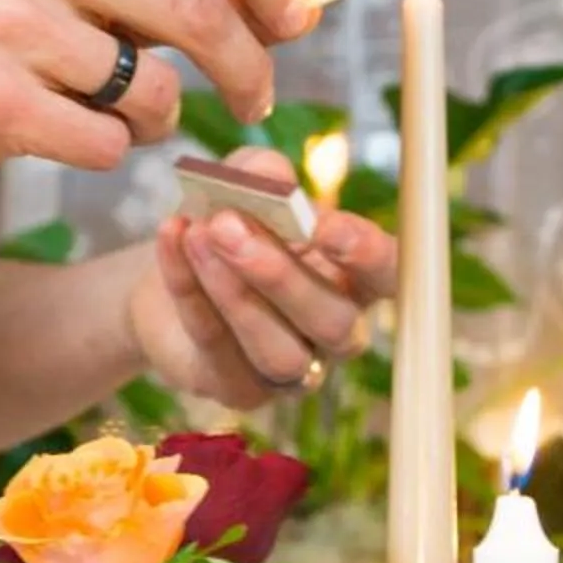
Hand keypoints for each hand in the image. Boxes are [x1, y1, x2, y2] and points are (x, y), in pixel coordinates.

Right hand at [0, 0, 318, 192]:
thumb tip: (294, 9)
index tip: (291, 21)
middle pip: (203, 12)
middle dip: (248, 71)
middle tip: (254, 103)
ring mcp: (9, 21)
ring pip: (157, 94)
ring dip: (156, 121)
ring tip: (108, 111)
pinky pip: (105, 143)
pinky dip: (104, 151)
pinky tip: (56, 132)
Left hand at [128, 148, 399, 408]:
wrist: (178, 267)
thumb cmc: (234, 220)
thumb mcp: (247, 183)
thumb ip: (264, 174)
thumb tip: (272, 177)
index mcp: (359, 279)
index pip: (390, 275)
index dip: (367, 256)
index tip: (324, 226)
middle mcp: (335, 332)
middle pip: (333, 323)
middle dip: (281, 275)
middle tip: (229, 224)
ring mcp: (291, 370)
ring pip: (278, 351)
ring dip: (233, 292)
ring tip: (199, 233)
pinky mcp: (238, 388)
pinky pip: (215, 345)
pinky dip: (188, 288)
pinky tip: (172, 237)